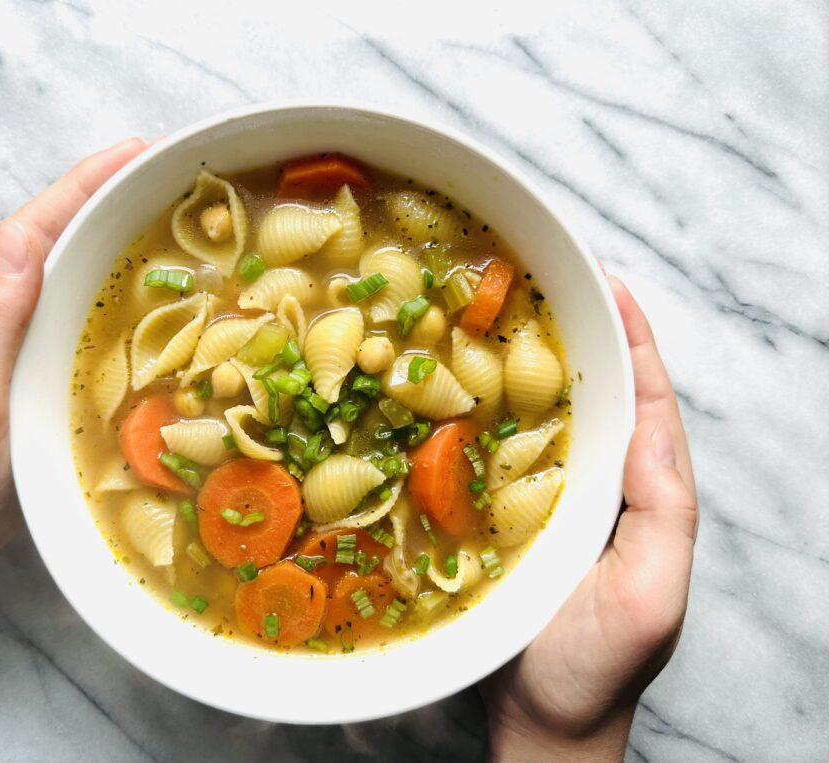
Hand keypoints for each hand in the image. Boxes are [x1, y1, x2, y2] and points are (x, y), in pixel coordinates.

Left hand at [0, 136, 147, 573]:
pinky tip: (152, 287)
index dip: (88, 183)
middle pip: (55, 233)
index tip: (143, 149)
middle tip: (177, 174)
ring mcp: (11, 331)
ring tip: (178, 215)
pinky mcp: (32, 358)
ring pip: (70, 267)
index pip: (34, 224)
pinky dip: (115, 285)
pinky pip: (79, 306)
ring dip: (118, 236)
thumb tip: (27, 234)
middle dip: (113, 197)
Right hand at [480, 276, 697, 761]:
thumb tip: (648, 428)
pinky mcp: (506, 518)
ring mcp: (553, 502)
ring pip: (550, 418)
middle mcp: (603, 489)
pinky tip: (457, 388)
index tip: (611, 284)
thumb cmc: (597, 666)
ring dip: (532, 365)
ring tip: (502, 314)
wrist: (541, 719)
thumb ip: (662, 513)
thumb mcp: (652, 596)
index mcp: (646, 498)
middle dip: (584, 336)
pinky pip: (500, 452)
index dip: (636, 341)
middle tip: (551, 280)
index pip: (649, 404)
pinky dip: (486, 413)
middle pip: (601, 396)